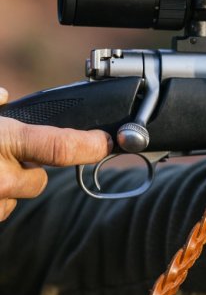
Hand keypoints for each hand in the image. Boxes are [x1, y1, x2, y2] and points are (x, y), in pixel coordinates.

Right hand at [0, 87, 111, 220]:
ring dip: (5, 188)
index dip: (90, 146)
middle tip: (3, 156)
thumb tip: (5, 95)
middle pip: (38, 182)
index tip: (107, 143)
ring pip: (14, 199)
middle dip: (27, 171)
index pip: (62, 147)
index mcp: (5, 141)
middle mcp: (1, 178)